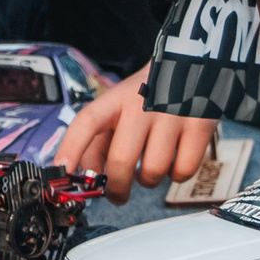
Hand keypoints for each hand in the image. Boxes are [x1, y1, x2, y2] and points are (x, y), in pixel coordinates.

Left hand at [54, 61, 216, 202]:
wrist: (193, 65)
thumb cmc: (148, 95)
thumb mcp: (118, 107)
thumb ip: (99, 140)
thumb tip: (86, 175)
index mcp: (116, 99)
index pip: (87, 122)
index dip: (71, 148)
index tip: (61, 170)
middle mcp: (141, 105)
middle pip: (120, 160)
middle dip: (115, 188)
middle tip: (116, 195)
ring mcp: (172, 116)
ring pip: (152, 172)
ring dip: (147, 181)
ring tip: (148, 167)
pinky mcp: (199, 127)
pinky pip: (182, 172)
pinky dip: (175, 175)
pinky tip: (172, 161)